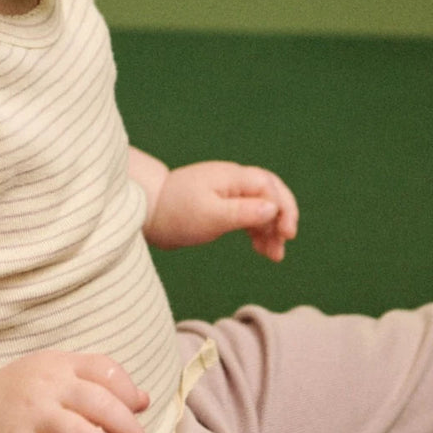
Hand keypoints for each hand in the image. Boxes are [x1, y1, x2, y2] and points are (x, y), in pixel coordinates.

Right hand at [0, 351, 150, 432]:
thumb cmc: (22, 394)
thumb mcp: (56, 374)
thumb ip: (96, 380)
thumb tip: (142, 399)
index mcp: (59, 364)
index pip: (104, 369)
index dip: (129, 391)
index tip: (141, 411)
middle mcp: (46, 386)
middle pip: (98, 402)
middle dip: (128, 428)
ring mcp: (30, 416)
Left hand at [145, 160, 298, 259]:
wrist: (146, 211)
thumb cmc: (176, 212)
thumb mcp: (212, 216)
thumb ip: (243, 212)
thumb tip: (273, 208)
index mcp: (231, 177)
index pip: (269, 186)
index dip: (284, 208)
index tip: (287, 234)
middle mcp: (232, 180)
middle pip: (269, 194)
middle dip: (282, 218)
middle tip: (285, 242)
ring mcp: (225, 192)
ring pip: (260, 206)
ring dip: (270, 229)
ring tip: (274, 256)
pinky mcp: (219, 205)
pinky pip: (247, 214)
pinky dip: (257, 231)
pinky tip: (261, 249)